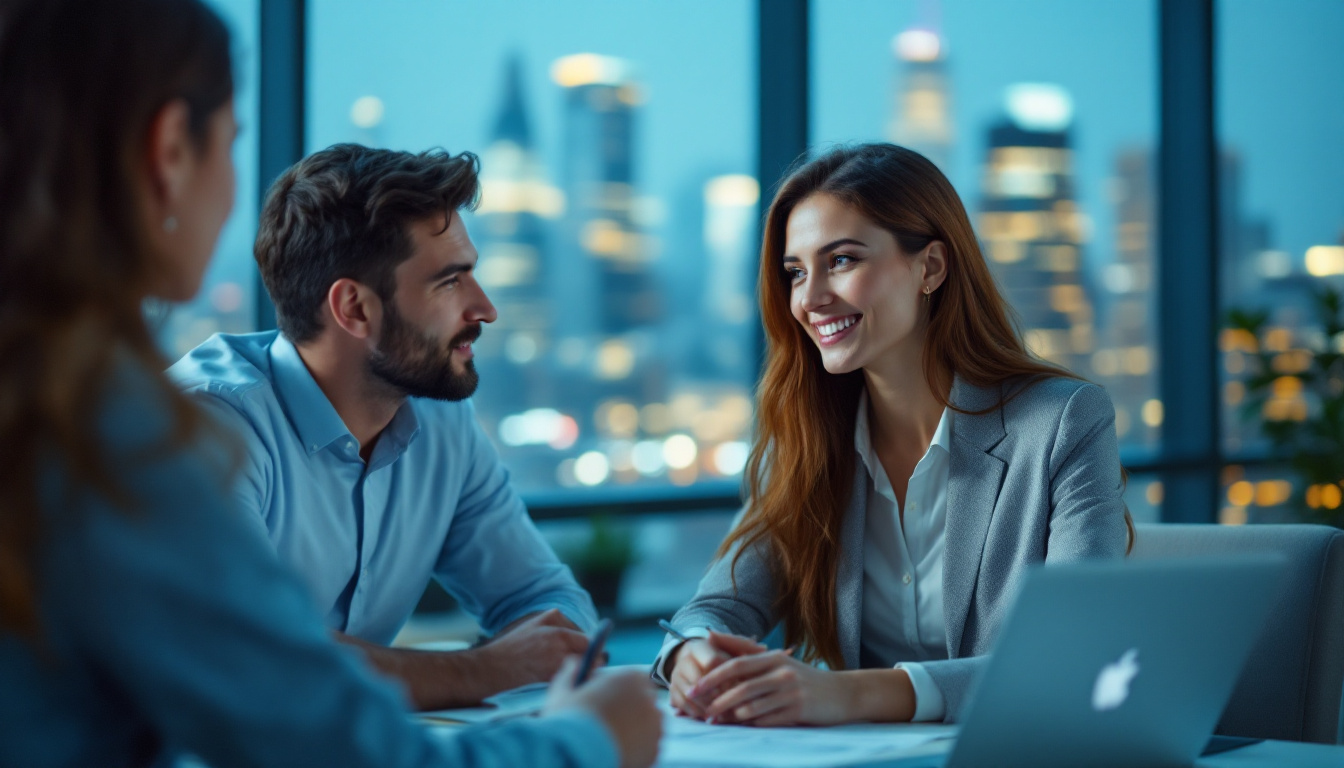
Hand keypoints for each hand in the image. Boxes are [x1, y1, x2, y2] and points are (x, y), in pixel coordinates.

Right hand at [477, 609, 589, 689]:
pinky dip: (571, 684)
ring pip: (583, 674)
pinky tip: (562, 684)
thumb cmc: (513, 646)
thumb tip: (582, 632)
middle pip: (591, 660)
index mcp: (559, 635)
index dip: (591, 649)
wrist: (492, 670)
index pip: (590, 642)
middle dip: (590, 663)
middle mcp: (561, 652)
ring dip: (582, 674)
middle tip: (585, 666)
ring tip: (573, 675)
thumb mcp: (536, 623)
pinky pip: (571, 685)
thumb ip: (561, 622)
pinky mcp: (551, 686)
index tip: (590, 653)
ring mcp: (557, 670)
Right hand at [545, 657, 661, 767]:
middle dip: (628, 709)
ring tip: (608, 738)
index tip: (605, 699)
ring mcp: (655, 726)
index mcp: (630, 678)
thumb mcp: (563, 690)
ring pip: (645, 725)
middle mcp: (648, 699)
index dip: (618, 689)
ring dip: (632, 729)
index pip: (633, 679)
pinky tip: (614, 750)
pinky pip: (646, 746)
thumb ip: (572, 672)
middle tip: (606, 722)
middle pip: (641, 702)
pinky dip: (634, 748)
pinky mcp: (654, 751)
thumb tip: (574, 661)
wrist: (576, 754)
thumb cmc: (569, 720)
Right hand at [667, 631, 764, 718]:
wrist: (698, 661)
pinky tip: (709, 717)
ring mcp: (676, 674)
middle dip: (717, 696)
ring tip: (722, 716)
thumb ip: (748, 648)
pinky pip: (681, 703)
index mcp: (701, 646)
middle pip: (699, 679)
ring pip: (689, 693)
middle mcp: (684, 658)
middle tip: (732, 707)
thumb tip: (763, 647)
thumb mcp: (736, 649)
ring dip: (706, 706)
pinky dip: (695, 712)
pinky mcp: (672, 689)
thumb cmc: (724, 656)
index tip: (740, 689)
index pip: (713, 661)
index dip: (728, 677)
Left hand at [689, 650, 852, 726]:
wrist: (842, 693)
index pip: (737, 665)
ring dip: (731, 716)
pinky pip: (768, 720)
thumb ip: (743, 651)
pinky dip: (751, 725)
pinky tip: (741, 727)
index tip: (694, 687)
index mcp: (773, 658)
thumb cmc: (803, 679)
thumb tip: (709, 634)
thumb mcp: (777, 661)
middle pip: (742, 688)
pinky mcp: (799, 710)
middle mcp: (782, 672)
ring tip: (716, 721)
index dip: (713, 677)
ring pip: (753, 706)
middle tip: (700, 710)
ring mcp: (791, 692)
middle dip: (718, 700)